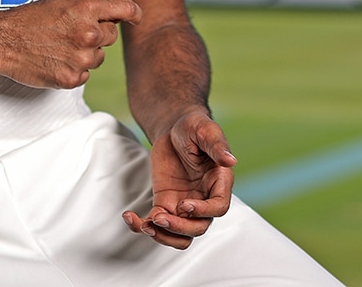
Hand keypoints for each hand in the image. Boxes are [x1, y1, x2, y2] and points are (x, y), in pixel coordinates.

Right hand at [0, 0, 141, 87]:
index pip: (127, 10)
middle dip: (99, 34)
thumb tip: (114, 18)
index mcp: (87, 8)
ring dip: (86, 53)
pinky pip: (85, 74)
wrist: (4, 41)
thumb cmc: (31, 18)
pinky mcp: (72, 78)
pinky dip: (74, 69)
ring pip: (99, 57)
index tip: (135, 18)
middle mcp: (89, 33)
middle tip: (74, 32)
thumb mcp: (64, 1)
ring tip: (61, 46)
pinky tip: (56, 60)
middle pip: (112, 36)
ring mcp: (81, 58)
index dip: (134, 14)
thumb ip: (91, 9)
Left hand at [122, 109, 236, 249]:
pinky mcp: (165, 203)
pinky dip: (143, 226)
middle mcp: (204, 198)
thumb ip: (217, 145)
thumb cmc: (194, 126)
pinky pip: (157, 224)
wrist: (174, 127)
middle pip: (198, 227)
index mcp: (219, 182)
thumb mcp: (206, 130)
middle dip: (179, 228)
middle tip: (160, 217)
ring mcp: (184, 204)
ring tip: (146, 224)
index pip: (219, 207)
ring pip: (180, 235)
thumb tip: (231, 161)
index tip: (184, 204)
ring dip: (163, 236)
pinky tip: (130, 216)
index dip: (203, 212)